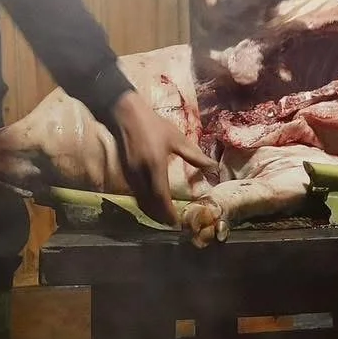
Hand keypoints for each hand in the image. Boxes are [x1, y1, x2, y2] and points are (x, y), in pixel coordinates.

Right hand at [110, 90, 214, 226]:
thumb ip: (194, 155)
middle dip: (161, 217)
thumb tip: (212, 167)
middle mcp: (140, 174)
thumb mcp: (176, 138)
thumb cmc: (154, 125)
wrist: (126, 115)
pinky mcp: (124, 173)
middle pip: (149, 204)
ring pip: (140, 201)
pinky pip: (135, 194)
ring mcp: (130, 175)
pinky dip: (145, 203)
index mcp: (154, 165)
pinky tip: (153, 203)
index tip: (177, 222)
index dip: (168, 212)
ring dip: (152, 212)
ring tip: (166, 217)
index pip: (161, 196)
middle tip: (174, 224)